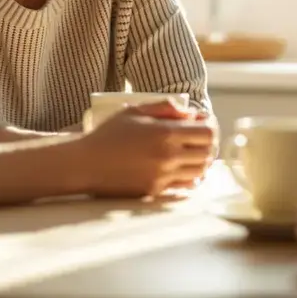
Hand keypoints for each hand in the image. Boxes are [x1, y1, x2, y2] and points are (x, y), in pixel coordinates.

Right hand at [78, 100, 216, 197]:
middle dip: (208, 144)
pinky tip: (182, 168)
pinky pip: (185, 186)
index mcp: (165, 133)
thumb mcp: (134, 110)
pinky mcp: (156, 190)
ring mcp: (163, 176)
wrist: (86, 164)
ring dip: (200, 161)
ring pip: (200, 171)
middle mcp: (168, 156)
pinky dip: (190, 177)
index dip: (210, 127)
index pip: (207, 133)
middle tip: (200, 138)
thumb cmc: (108, 135)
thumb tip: (189, 113)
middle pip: (208, 153)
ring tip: (192, 153)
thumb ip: (164, 107)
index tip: (203, 123)